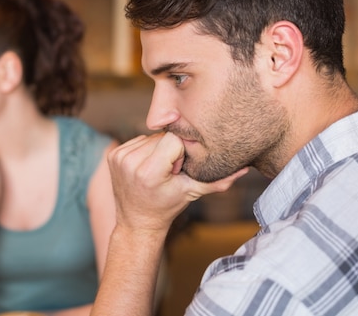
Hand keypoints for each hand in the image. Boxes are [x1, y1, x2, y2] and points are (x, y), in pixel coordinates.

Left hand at [108, 132, 247, 232]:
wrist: (137, 221)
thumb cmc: (167, 206)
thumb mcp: (192, 193)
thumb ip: (218, 180)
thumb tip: (245, 168)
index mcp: (149, 172)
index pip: (174, 139)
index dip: (180, 152)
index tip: (178, 169)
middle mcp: (130, 163)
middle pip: (162, 136)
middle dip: (169, 150)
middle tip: (168, 171)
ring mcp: (119, 158)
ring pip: (150, 136)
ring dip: (157, 149)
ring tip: (157, 170)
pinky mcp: (112, 154)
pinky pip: (137, 139)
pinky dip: (144, 149)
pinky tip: (146, 166)